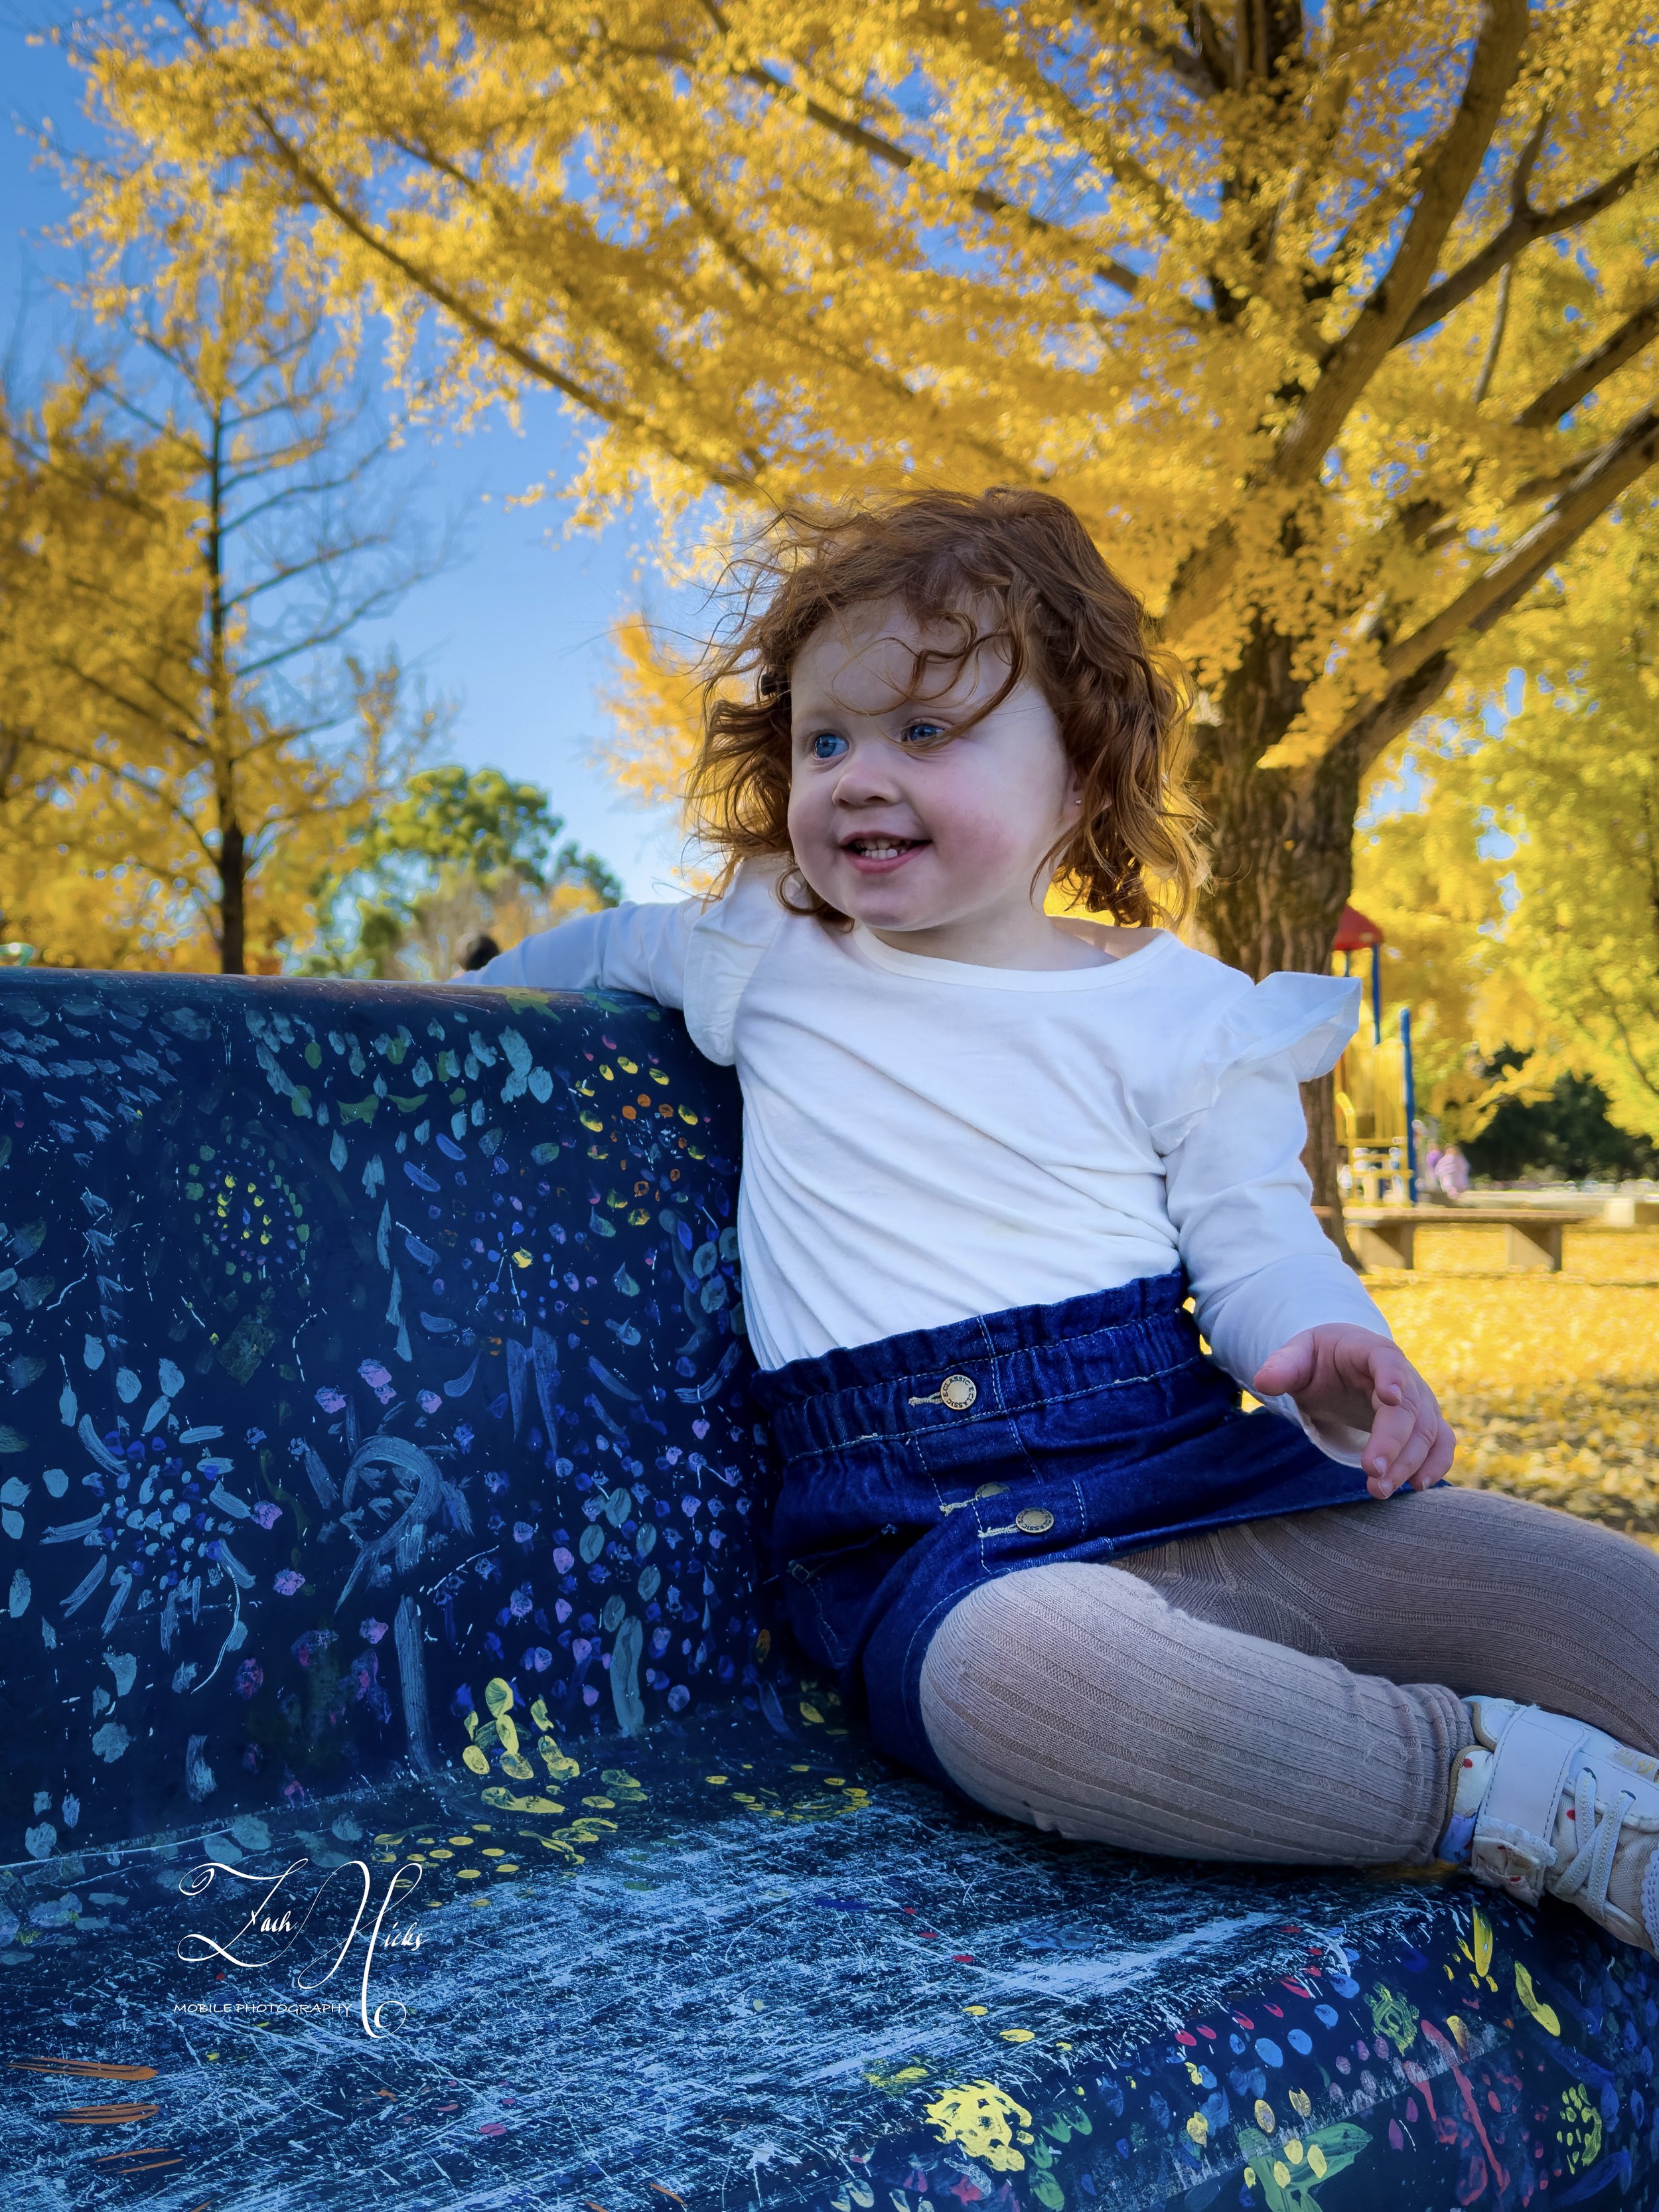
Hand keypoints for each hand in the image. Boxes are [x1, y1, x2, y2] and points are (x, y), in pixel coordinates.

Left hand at [1252, 1325, 1456, 1500]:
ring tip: (1380, 1490)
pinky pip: (1441, 1443)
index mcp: (1370, 1351)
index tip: (1389, 1396)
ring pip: (1426, 1432)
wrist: (1342, 1365)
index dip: (1391, 1376)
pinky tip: (1417, 1486)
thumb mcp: (1297, 1356)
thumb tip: (1263, 1381)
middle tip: (1372, 1474)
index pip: (1387, 1360)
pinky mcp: (1424, 1423)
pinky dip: (1437, 1463)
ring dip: (1409, 1463)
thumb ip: (1282, 1366)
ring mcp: (1418, 1400)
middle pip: (1407, 1410)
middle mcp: (1403, 1376)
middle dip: (1393, 1444)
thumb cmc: (1319, 1360)